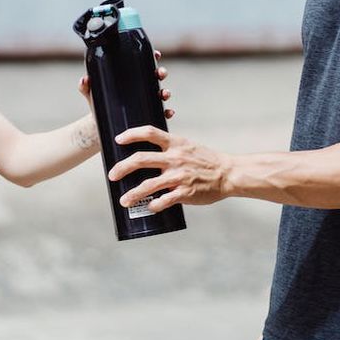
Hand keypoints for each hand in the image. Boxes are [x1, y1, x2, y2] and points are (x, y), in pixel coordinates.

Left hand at [77, 49, 173, 118]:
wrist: (99, 126)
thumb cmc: (97, 105)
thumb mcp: (92, 94)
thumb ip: (85, 86)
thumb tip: (84, 79)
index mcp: (130, 78)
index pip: (143, 64)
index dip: (152, 57)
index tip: (156, 54)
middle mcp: (140, 88)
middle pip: (155, 76)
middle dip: (161, 72)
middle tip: (160, 74)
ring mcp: (145, 101)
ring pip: (160, 93)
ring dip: (165, 92)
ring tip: (164, 94)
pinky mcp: (146, 114)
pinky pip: (160, 112)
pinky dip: (167, 112)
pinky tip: (169, 112)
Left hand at [107, 125, 231, 211]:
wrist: (227, 173)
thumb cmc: (206, 160)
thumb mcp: (187, 146)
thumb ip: (170, 148)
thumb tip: (149, 152)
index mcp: (175, 143)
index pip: (150, 132)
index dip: (132, 134)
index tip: (118, 139)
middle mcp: (174, 158)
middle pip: (141, 159)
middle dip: (122, 167)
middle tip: (112, 175)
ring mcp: (179, 176)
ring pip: (149, 184)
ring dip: (133, 193)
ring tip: (123, 200)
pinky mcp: (185, 192)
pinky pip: (165, 200)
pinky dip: (155, 204)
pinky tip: (149, 207)